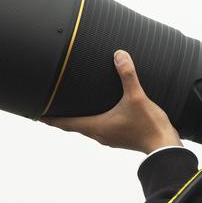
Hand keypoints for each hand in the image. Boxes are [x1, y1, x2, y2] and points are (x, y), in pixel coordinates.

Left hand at [41, 50, 182, 153]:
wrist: (164, 147)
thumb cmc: (149, 126)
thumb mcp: (137, 97)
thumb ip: (127, 75)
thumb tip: (119, 55)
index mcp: (97, 126)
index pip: (65, 123)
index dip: (50, 118)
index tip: (36, 114)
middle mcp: (99, 135)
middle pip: (73, 125)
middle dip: (62, 116)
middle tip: (50, 106)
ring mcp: (109, 138)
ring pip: (87, 127)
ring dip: (78, 119)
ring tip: (71, 107)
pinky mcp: (120, 138)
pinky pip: (100, 128)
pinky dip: (93, 120)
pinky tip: (100, 112)